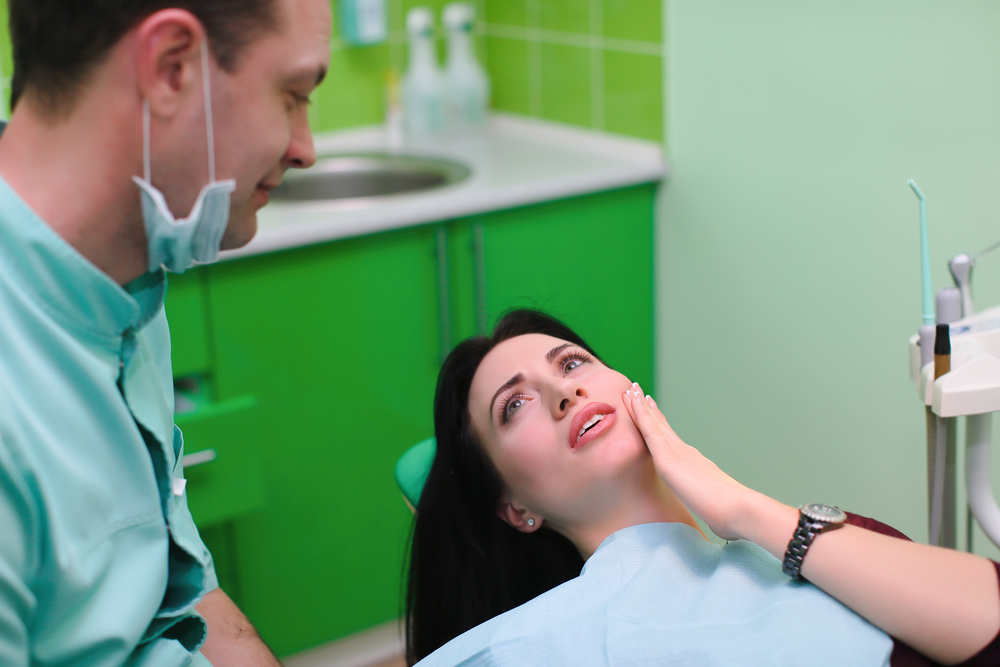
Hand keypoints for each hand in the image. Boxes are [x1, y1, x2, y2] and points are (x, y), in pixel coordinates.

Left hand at [623, 383, 754, 540]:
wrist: (739, 510)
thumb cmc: (731, 516)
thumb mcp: (715, 509)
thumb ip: (712, 507)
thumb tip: (718, 519)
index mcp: (695, 465)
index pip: (672, 441)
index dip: (661, 424)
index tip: (652, 410)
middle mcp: (686, 453)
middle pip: (662, 426)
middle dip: (649, 410)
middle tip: (638, 391)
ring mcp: (677, 453)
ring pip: (653, 423)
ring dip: (640, 405)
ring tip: (630, 388)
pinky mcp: (668, 458)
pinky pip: (649, 430)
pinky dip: (639, 414)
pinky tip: (631, 401)